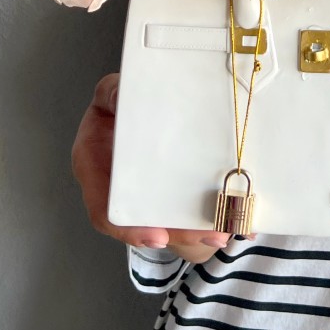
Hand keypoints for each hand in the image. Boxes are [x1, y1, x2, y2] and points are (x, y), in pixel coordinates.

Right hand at [71, 71, 244, 262]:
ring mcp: (145, 193)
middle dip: (179, 234)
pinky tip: (235, 220)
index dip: (128, 228)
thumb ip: (112, 93)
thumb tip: (120, 95)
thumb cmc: (120, 100)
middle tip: (211, 235)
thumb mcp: (110, 94)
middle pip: (145, 223)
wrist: (141, 101)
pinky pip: (184, 211)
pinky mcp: (168, 192)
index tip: (158, 236)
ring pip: (169, 222)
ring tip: (227, 230)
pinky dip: (208, 216)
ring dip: (199, 230)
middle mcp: (118, 188)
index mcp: (94, 166)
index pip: (105, 209)